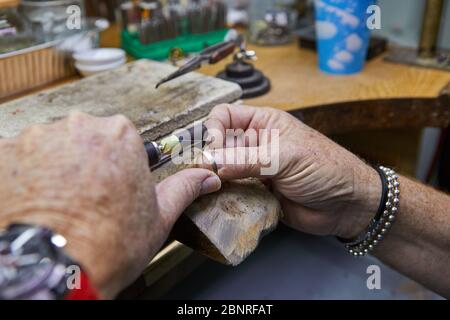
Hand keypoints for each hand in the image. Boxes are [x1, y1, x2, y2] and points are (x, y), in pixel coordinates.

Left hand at [0, 112, 220, 297]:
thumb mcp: (158, 216)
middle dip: (88, 162)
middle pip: (85, 138)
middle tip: (88, 197)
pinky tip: (37, 201)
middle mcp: (79, 127)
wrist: (57, 268)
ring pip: (53, 147)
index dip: (118, 165)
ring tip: (62, 202)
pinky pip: (20, 157)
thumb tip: (207, 177)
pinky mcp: (6, 152)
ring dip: (56, 167)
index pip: (120, 139)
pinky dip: (27, 175)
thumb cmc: (108, 244)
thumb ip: (184, 187)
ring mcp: (39, 138)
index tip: (113, 185)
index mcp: (120, 136)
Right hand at [204, 104, 380, 238]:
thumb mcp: (286, 157)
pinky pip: (231, 192)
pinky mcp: (255, 193)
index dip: (213, 129)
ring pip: (222, 170)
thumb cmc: (326, 168)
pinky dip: (224, 197)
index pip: (225, 116)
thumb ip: (247, 159)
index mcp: (263, 124)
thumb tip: (210, 163)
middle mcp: (254, 145)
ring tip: (210, 190)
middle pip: (218, 145)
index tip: (212, 149)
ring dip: (214, 179)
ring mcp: (254, 170)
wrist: (347, 205)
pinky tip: (221, 202)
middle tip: (207, 175)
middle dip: (210, 157)